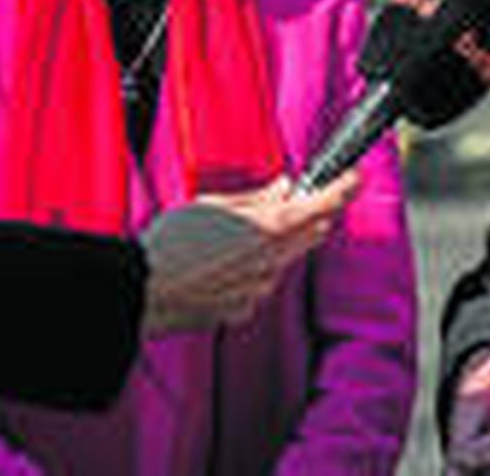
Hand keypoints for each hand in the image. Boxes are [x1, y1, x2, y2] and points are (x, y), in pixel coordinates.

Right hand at [140, 171, 357, 335]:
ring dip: (275, 245)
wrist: (138, 290)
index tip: (351, 178)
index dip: (343, 188)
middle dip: (309, 215)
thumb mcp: (214, 205)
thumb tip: (285, 187)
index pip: (323, 206)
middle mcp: (272, 263)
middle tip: (294, 199)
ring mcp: (259, 290)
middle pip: (312, 234)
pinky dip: (250, 272)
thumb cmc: (169, 243)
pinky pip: (258, 286)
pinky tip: (219, 265)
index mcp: (269, 230)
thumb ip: (257, 198)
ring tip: (232, 236)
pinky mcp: (241, 311)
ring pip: (283, 260)